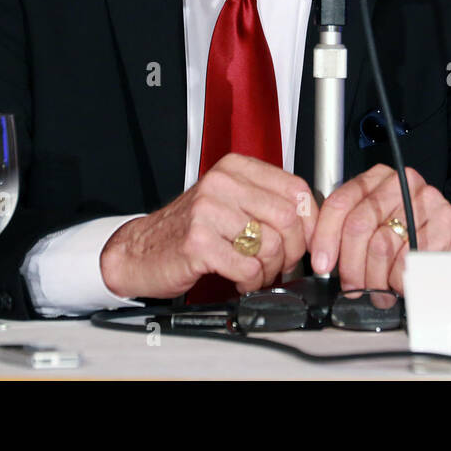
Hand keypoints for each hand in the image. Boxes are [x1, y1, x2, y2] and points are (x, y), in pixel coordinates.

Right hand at [100, 154, 316, 298]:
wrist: (139, 251)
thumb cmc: (188, 229)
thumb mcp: (229, 202)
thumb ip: (266, 203)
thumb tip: (311, 222)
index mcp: (235, 168)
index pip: (295, 189)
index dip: (309, 221)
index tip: (307, 240)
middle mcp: (222, 184)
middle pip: (287, 218)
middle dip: (292, 251)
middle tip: (280, 264)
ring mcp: (208, 211)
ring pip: (271, 245)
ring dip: (270, 270)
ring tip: (256, 272)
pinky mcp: (198, 242)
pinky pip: (248, 267)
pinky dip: (250, 281)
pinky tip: (239, 279)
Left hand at [310, 164, 450, 293]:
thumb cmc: (410, 238)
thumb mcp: (376, 226)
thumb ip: (348, 231)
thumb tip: (321, 256)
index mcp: (378, 178)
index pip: (341, 202)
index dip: (325, 236)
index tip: (321, 263)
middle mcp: (402, 182)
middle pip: (359, 225)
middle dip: (349, 265)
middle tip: (351, 287)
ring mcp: (427, 200)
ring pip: (381, 247)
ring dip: (374, 280)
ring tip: (379, 291)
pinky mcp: (446, 223)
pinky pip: (407, 261)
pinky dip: (399, 282)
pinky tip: (401, 285)